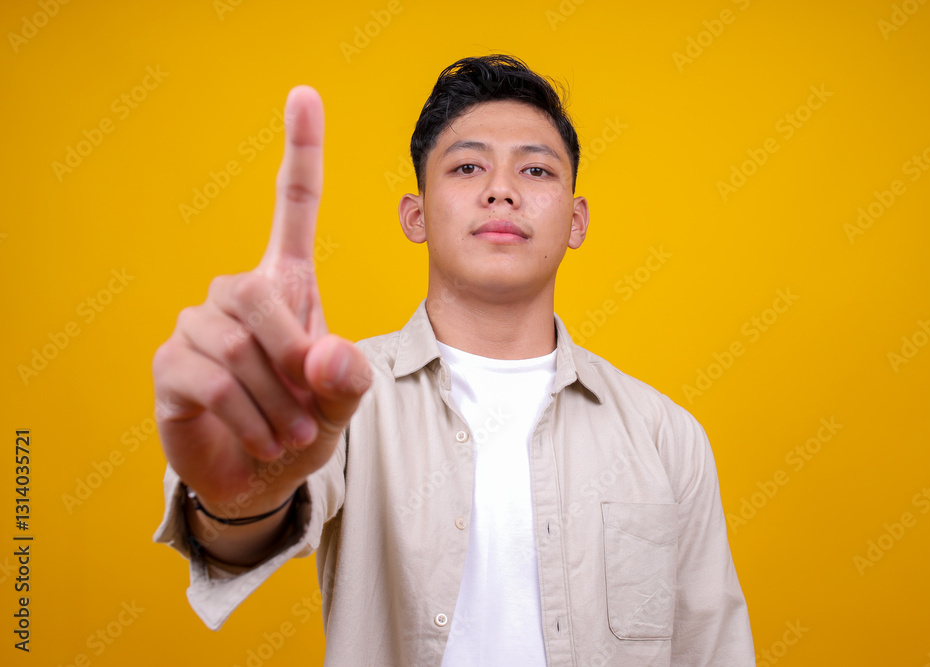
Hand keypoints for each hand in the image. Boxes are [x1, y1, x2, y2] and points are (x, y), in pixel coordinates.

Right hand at [153, 86, 370, 519]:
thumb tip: (320, 352)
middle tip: (311, 411)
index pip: (294, 207)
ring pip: (238, 347)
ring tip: (289, 433)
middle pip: (260, 295)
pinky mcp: (169, 364)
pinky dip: (247, 418)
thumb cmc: (303, 425)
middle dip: (293, 360)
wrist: (260, 475)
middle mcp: (236, 293)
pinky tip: (260, 437)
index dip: (301, 152)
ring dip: (276, 403)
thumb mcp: (341, 405)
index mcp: (285, 285)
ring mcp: (195, 325)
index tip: (304, 94)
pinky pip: (210, 380)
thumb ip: (346, 379)